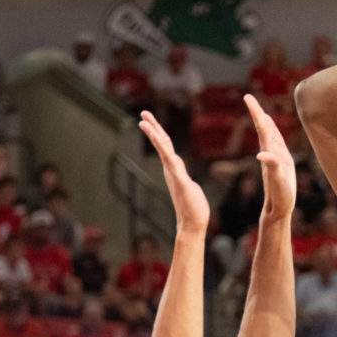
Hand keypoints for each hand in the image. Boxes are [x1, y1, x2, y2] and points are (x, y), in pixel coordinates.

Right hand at [139, 111, 209, 234]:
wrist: (193, 223)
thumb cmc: (193, 207)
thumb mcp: (188, 186)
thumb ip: (183, 177)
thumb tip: (181, 175)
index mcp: (174, 169)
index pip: (165, 146)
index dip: (157, 131)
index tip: (147, 119)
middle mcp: (172, 170)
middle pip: (162, 143)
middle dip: (153, 127)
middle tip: (143, 113)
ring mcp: (175, 175)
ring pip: (164, 151)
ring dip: (155, 136)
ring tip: (145, 124)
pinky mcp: (181, 183)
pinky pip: (173, 165)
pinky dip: (167, 154)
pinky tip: (162, 144)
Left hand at [243, 94, 295, 220]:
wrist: (278, 209)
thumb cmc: (279, 195)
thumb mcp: (277, 179)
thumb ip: (272, 164)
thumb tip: (261, 153)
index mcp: (269, 152)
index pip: (262, 127)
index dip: (256, 112)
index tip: (247, 97)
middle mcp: (270, 152)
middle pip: (264, 128)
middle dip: (258, 113)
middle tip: (249, 98)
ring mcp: (275, 159)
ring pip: (270, 137)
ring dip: (266, 124)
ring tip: (261, 113)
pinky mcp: (279, 166)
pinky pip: (276, 147)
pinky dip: (273, 138)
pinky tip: (271, 136)